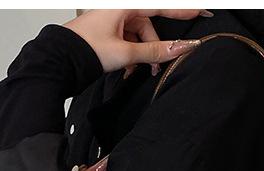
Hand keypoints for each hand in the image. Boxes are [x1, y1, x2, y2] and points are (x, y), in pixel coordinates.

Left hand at [64, 9, 209, 75]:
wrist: (60, 61)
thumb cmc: (85, 50)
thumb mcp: (126, 52)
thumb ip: (156, 51)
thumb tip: (182, 48)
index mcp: (124, 6)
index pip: (161, 7)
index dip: (184, 11)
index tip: (203, 11)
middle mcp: (119, 9)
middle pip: (149, 26)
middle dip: (154, 47)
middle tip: (157, 66)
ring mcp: (113, 20)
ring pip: (139, 37)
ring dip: (142, 56)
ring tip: (135, 71)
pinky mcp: (108, 32)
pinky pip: (129, 42)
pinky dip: (131, 56)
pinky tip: (125, 69)